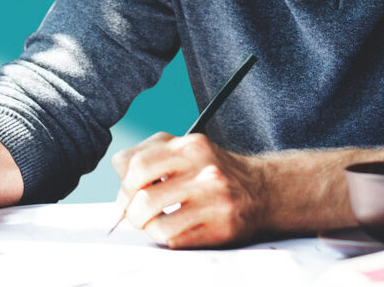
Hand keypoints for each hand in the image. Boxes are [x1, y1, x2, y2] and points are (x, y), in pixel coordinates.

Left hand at [112, 131, 269, 248]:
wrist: (263, 191)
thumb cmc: (216, 171)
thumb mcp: (187, 149)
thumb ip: (152, 154)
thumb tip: (120, 180)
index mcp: (190, 145)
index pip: (135, 164)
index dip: (123, 184)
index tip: (126, 194)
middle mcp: (203, 170)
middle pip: (142, 196)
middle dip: (130, 210)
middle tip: (134, 213)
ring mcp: (213, 200)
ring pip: (156, 223)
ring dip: (148, 227)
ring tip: (156, 222)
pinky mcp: (220, 227)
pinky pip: (174, 239)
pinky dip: (167, 237)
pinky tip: (177, 228)